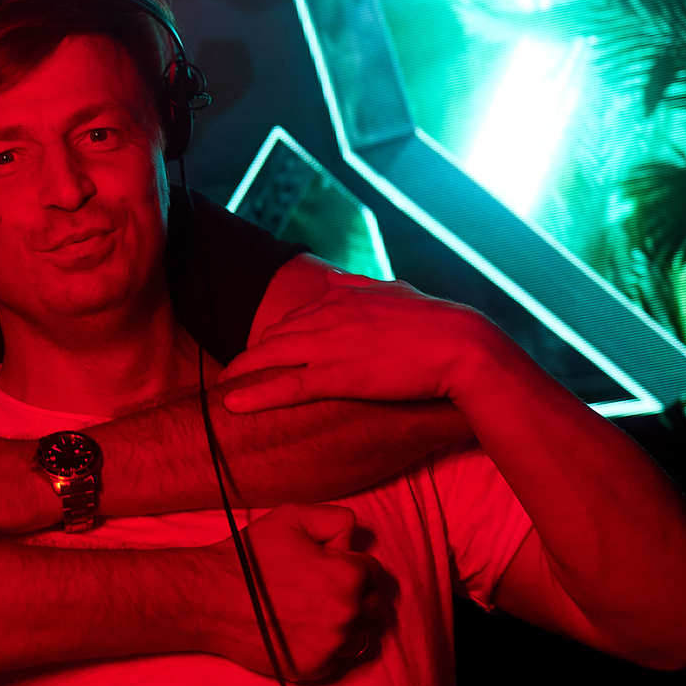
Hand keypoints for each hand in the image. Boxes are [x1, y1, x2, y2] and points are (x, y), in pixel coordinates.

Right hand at [213, 503, 389, 682]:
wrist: (210, 599)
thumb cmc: (250, 557)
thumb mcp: (293, 517)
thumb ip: (337, 520)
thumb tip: (354, 540)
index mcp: (348, 576)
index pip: (373, 571)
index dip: (348, 564)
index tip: (324, 567)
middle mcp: (347, 614)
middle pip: (371, 604)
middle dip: (351, 594)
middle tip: (316, 589)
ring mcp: (332, 646)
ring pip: (358, 634)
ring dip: (344, 624)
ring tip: (311, 611)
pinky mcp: (315, 668)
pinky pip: (337, 658)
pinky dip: (324, 647)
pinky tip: (299, 631)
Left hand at [220, 275, 507, 413]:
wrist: (461, 344)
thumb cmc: (436, 322)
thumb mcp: (393, 292)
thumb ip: (359, 287)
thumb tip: (335, 280)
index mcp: (341, 297)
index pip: (293, 317)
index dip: (275, 338)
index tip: (263, 352)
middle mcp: (328, 317)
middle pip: (274, 337)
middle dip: (251, 356)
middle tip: (233, 373)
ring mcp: (331, 346)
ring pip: (270, 358)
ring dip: (242, 373)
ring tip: (223, 388)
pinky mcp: (338, 376)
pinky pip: (285, 386)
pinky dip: (255, 395)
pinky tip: (231, 404)